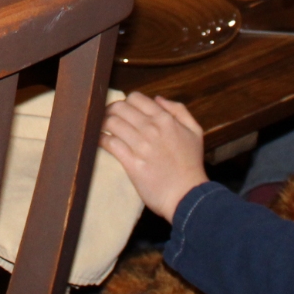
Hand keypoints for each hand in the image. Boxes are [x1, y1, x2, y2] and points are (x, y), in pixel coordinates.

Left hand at [99, 92, 208, 222]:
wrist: (188, 195)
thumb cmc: (191, 164)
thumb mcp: (194, 131)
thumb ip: (179, 110)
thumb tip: (157, 99)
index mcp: (165, 118)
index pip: (135, 98)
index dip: (126, 102)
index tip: (123, 110)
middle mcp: (151, 128)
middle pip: (119, 108)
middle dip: (110, 110)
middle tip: (107, 118)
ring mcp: (141, 145)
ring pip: (111, 123)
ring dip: (102, 123)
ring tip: (100, 128)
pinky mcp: (131, 163)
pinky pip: (109, 143)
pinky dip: (100, 139)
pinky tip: (99, 141)